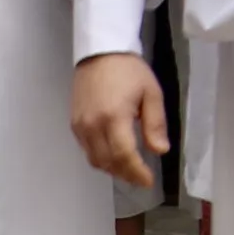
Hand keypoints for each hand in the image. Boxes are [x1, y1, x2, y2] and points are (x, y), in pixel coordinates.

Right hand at [73, 52, 171, 189]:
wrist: (100, 53)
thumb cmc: (129, 70)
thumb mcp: (151, 93)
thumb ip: (155, 124)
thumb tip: (160, 150)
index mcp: (113, 117)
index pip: (123, 155)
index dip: (136, 172)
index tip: (148, 181)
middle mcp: (92, 125)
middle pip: (107, 162)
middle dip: (125, 174)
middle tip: (141, 177)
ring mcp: (79, 126)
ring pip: (94, 159)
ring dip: (112, 169)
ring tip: (130, 170)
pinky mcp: (73, 124)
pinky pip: (86, 149)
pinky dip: (101, 158)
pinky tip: (114, 155)